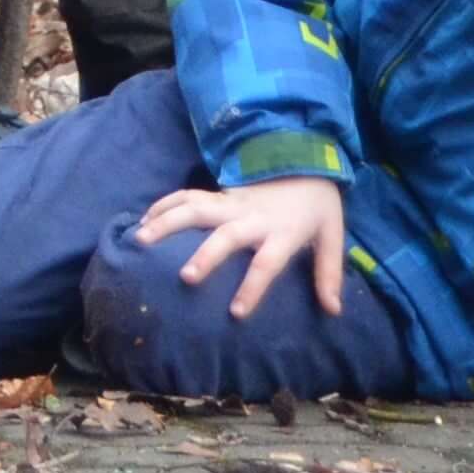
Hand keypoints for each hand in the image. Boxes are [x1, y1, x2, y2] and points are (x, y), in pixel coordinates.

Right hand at [133, 176, 351, 319]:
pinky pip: (187, 196)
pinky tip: (144, 220)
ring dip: (168, 222)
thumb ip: (329, 273)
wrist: (306, 160)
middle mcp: (252, 217)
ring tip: (141, 239)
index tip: (236, 312)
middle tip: (185, 277)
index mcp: (282, 232)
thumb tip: (333, 311)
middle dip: (205, 255)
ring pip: (196, 208)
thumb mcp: (332, 237)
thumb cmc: (317, 206)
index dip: (253, 287)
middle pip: (225, 235)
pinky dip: (164, 205)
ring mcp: (232, 202)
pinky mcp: (219, 194)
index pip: (267, 263)